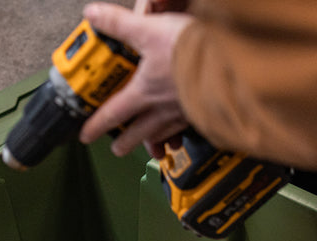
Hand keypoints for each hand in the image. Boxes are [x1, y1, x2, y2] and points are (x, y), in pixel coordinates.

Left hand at [78, 2, 192, 157]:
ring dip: (153, 141)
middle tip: (117, 149)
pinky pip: (187, 129)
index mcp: (144, 92)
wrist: (230, 64)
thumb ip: (119, 24)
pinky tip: (183, 135)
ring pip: (163, 134)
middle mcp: (161, 109)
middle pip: (137, 133)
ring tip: (150, 147)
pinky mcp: (203, 112)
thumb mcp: (149, 29)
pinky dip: (182, 134)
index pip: (112, 113)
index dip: (96, 125)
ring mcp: (183, 114)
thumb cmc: (191, 50)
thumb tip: (93, 15)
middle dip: (125, 143)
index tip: (86, 135)